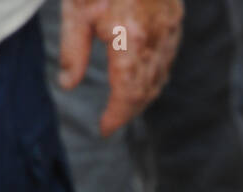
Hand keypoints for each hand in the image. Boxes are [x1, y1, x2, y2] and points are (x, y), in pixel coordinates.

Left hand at [59, 0, 182, 136]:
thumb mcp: (76, 11)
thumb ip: (74, 51)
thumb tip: (68, 85)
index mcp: (130, 42)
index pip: (126, 94)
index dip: (116, 116)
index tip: (105, 128)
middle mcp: (155, 43)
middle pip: (146, 90)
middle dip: (130, 109)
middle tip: (113, 118)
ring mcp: (169, 33)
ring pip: (160, 77)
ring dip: (143, 94)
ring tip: (126, 101)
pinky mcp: (174, 22)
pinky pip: (167, 58)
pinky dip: (154, 74)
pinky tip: (142, 74)